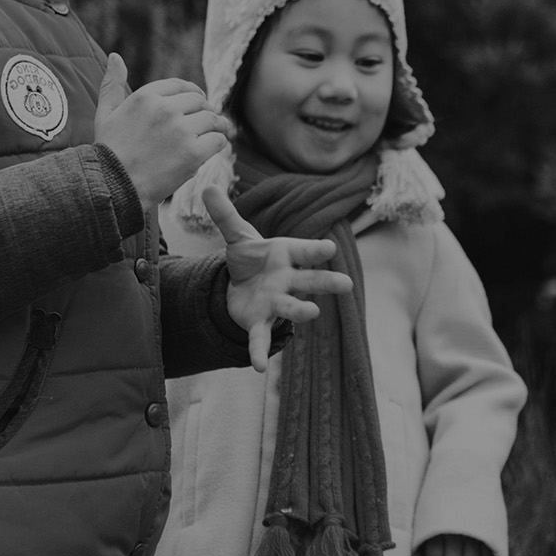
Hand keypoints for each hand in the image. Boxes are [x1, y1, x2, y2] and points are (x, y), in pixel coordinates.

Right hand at [94, 54, 228, 206]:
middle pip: (199, 101)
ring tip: (218, 133)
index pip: (181, 86)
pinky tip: (214, 149)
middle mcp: (165, 109)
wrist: (112, 186)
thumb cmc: (108, 153)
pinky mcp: (193, 153)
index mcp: (146, 96)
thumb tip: (115, 56)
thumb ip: (112, 84)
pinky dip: (219, 143)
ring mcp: (180, 131)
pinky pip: (217, 140)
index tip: (197, 103)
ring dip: (217, 126)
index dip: (193, 94)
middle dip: (206, 110)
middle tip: (209, 122)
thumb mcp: (105, 113)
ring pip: (211, 119)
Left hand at [203, 185, 353, 370]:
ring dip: (302, 311)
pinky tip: (258, 368)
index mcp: (287, 256)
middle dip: (327, 283)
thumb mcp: (238, 237)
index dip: (316, 251)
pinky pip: (262, 338)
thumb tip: (209, 187)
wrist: (242, 286)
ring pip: (293, 308)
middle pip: (311, 281)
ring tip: (312, 312)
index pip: (305, 251)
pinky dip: (260, 352)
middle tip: (347, 285)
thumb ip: (226, 216)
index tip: (330, 248)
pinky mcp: (261, 322)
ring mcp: (278, 303)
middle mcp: (288, 281)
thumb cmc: (251, 259)